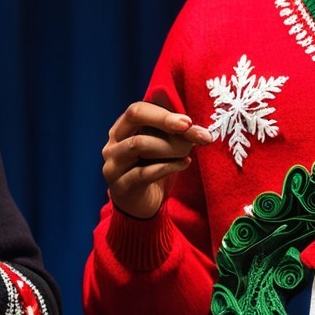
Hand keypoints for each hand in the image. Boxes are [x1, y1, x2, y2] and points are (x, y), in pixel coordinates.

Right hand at [101, 101, 210, 219]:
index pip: (138, 109)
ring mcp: (113, 164)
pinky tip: (184, 164)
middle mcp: (113, 142)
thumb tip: (201, 130)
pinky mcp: (121, 186)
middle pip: (135, 116)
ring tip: (187, 152)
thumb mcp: (165, 149)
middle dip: (165, 120)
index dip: (163, 112)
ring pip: (138, 144)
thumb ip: (177, 136)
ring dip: (168, 146)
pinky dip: (168, 167)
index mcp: (123, 128)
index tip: (188, 121)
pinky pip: (144, 172)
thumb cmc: (153, 170)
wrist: (141, 205)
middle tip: (189, 127)